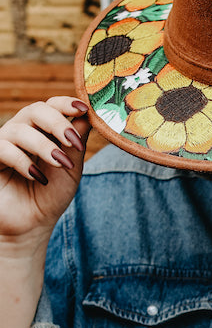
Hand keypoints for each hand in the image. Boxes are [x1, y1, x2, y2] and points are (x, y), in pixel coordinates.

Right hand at [0, 97, 89, 242]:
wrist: (31, 225)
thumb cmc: (51, 195)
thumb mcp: (71, 170)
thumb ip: (76, 144)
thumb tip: (88, 116)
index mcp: (43, 130)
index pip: (51, 106)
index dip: (66, 103)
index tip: (83, 109)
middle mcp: (22, 131)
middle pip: (35, 110)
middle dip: (57, 123)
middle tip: (73, 141)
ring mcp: (4, 143)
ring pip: (19, 129)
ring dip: (43, 145)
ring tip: (61, 164)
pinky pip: (2, 148)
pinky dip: (23, 161)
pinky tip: (38, 177)